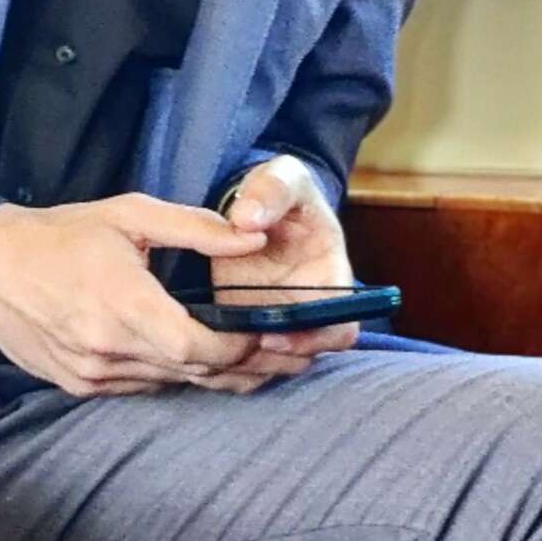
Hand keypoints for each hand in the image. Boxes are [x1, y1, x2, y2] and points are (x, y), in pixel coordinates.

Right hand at [0, 192, 284, 396]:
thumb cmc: (60, 233)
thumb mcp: (130, 214)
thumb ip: (197, 228)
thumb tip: (255, 236)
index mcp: (123, 305)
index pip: (198, 349)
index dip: (240, 348)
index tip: (266, 332)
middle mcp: (107, 350)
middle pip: (191, 374)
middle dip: (240, 366)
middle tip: (280, 356)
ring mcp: (91, 374)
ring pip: (168, 385)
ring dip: (207, 374)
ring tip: (251, 360)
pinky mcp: (78, 386)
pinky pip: (139, 387)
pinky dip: (168, 375)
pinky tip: (191, 361)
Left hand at [201, 155, 360, 392]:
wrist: (252, 202)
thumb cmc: (277, 190)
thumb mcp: (281, 177)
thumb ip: (269, 191)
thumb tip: (247, 220)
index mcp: (331, 276)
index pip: (341, 326)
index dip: (315, 338)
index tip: (273, 335)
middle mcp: (309, 305)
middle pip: (308, 353)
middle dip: (274, 358)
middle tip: (237, 348)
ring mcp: (278, 317)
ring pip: (274, 362)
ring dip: (248, 362)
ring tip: (213, 349)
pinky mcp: (245, 323)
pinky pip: (242, 356)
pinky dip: (224, 358)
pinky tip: (200, 346)